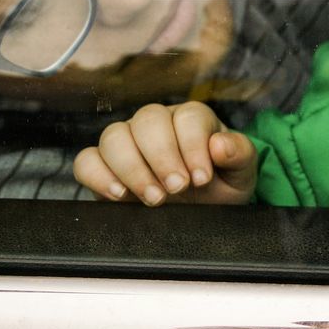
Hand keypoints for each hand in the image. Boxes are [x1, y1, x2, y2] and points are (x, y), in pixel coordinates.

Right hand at [73, 101, 256, 204]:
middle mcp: (157, 124)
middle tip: (177, 189)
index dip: (193, 145)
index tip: (201, 178)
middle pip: (147, 120)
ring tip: (154, 198)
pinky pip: (87, 160)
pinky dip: (98, 176)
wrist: (204, 212)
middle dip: (162, 156)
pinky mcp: (104, 167)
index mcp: (192, 120)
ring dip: (132, 168)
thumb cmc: (222, 186)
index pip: (187, 117)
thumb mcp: (242, 174)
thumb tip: (219, 145)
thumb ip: (239, 154)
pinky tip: (119, 195)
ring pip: (114, 136)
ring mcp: (128, 143)